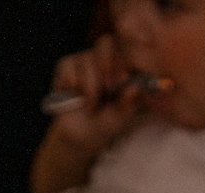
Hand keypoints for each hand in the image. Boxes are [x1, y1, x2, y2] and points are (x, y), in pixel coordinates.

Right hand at [46, 34, 140, 154]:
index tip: (124, 77)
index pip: (127, 47)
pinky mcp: (67, 66)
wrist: (80, 138)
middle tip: (109, 89)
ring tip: (92, 106)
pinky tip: (76, 99)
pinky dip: (74, 87)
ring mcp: (85, 60)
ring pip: (87, 60)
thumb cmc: (106, 126)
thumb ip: (129, 103)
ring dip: (91, 88)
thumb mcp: (121, 118)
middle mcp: (105, 60)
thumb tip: (137, 87)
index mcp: (123, 68)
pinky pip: (69, 68)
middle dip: (107, 65)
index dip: (125, 58)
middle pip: (106, 42)